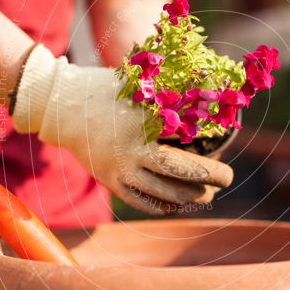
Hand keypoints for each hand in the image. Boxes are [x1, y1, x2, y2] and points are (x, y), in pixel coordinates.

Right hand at [11, 45, 232, 213]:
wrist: (63, 105)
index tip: (227, 167)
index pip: (186, 150)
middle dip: (206, 182)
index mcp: (142, 126)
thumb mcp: (141, 84)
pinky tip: (178, 203)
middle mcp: (130, 152)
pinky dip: (163, 205)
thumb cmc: (108, 89)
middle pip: (177, 176)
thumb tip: (211, 97)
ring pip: (161, 194)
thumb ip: (171, 93)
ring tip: (207, 194)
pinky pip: (140, 201)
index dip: (210, 163)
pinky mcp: (109, 180)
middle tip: (225, 180)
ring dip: (188, 197)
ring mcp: (118, 170)